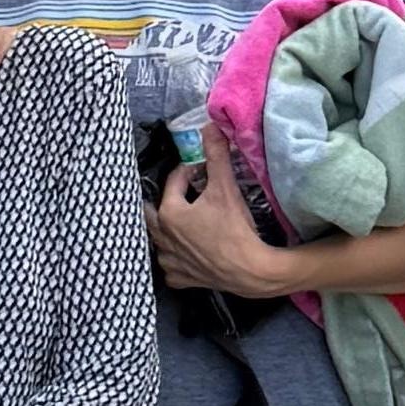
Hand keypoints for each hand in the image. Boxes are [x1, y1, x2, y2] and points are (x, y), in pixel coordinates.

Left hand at [148, 155, 287, 298]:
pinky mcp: (181, 279)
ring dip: (166, 232)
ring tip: (180, 225)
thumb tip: (210, 126)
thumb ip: (216, 156)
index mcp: (169, 213)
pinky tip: (186, 255)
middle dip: (164, 201)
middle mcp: (163, 238)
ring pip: (159, 242)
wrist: (251, 269)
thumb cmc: (235, 228)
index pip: (173, 183)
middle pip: (153, 214)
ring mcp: (170, 261)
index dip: (187, 172)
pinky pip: (171, 268)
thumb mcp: (225, 188)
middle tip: (180, 194)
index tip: (200, 169)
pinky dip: (176, 260)